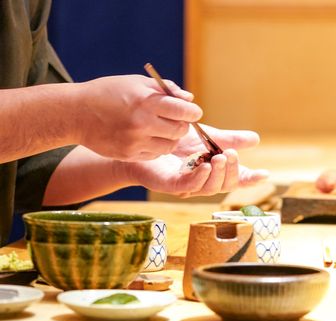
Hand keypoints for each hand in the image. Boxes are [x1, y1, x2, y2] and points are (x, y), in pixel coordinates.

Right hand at [74, 75, 201, 160]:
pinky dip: (157, 147)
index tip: (193, 112)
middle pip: (181, 131)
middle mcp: (142, 123)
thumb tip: (189, 99)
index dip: (193, 112)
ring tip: (161, 129)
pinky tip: (147, 137)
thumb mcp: (136, 82)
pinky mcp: (129, 155)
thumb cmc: (109, 93)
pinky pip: (155, 154)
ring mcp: (135, 141)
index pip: (184, 111)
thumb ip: (165, 90)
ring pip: (170, 146)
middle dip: (183, 125)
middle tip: (177, 120)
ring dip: (171, 138)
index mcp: (146, 101)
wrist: (75, 114)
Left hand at [125, 126, 268, 196]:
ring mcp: (188, 185)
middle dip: (232, 171)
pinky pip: (189, 186)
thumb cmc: (176, 142)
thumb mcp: (208, 137)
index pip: (236, 179)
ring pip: (209, 188)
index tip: (264, 174)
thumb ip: (230, 139)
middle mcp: (204, 181)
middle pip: (225, 185)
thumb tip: (256, 139)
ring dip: (218, 173)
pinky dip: (200, 177)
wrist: (145, 139)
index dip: (250, 179)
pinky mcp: (171, 185)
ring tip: (220, 157)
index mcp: (214, 171)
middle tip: (231, 154)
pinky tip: (205, 166)